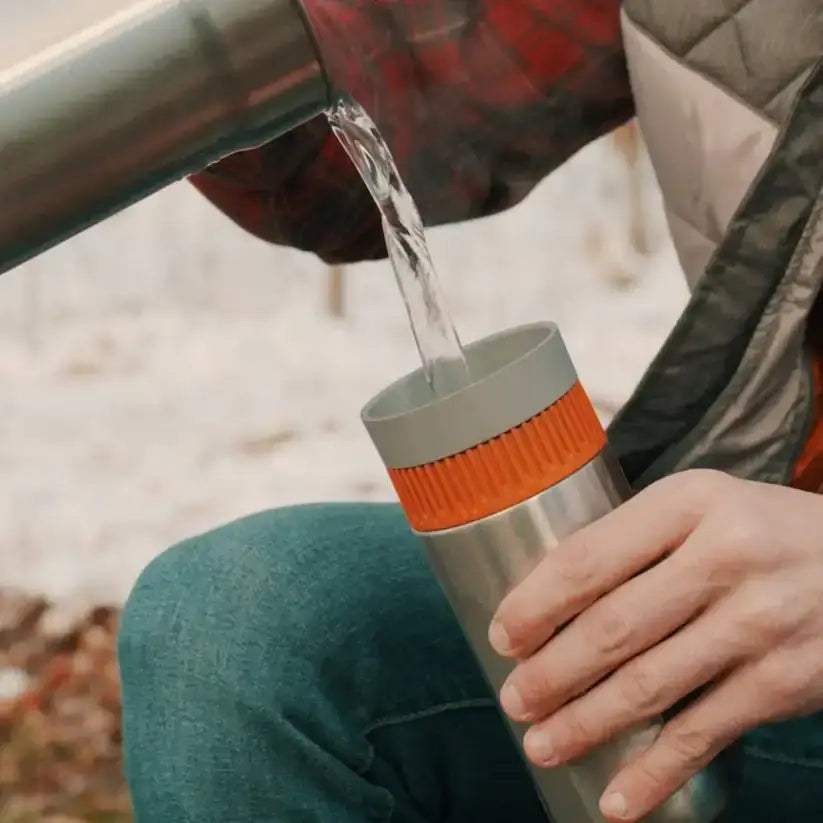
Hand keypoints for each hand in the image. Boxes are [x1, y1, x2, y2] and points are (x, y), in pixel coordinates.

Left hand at [489, 469, 822, 820]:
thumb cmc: (759, 531)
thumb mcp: (699, 507)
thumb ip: (634, 541)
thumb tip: (547, 596)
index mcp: (688, 502)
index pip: (591, 557)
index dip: (537, 603)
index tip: (505, 635)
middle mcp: (724, 557)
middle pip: (614, 626)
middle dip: (552, 672)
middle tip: (514, 699)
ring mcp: (758, 622)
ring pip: (649, 685)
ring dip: (585, 723)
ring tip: (541, 743)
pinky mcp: (785, 681)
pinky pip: (704, 734)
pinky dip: (654, 772)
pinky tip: (617, 798)